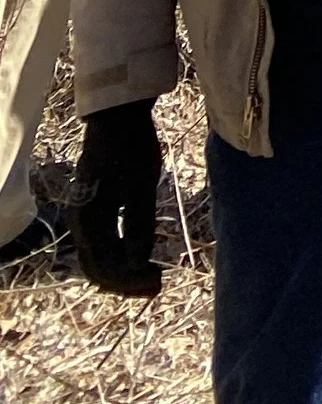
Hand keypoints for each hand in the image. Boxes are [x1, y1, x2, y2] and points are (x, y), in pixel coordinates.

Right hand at [70, 100, 161, 296]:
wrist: (118, 115)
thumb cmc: (131, 146)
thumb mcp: (141, 184)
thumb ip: (138, 224)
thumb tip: (136, 264)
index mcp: (88, 220)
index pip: (105, 266)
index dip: (130, 281)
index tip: (157, 284)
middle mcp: (81, 224)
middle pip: (98, 268)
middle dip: (126, 282)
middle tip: (156, 287)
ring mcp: (86, 217)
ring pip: (99, 258)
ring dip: (123, 272)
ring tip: (151, 277)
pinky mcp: (95, 209)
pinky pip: (103, 244)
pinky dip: (120, 257)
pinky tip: (139, 258)